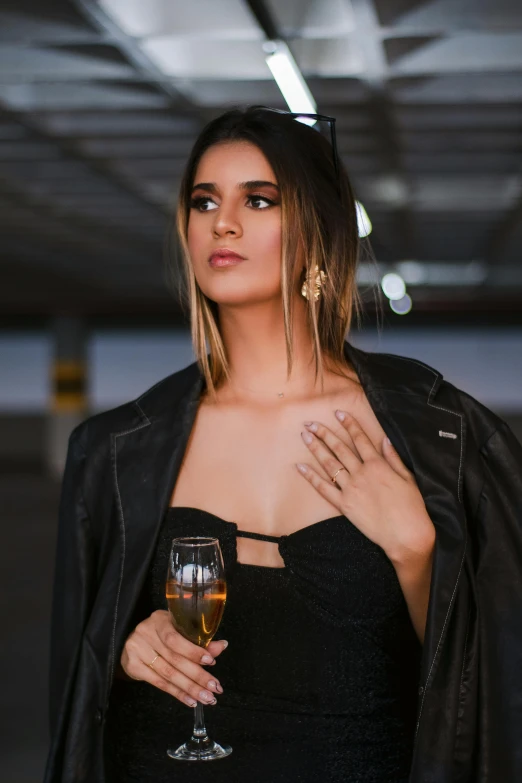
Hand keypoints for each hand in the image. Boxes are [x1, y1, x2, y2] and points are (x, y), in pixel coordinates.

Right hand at [120, 609, 227, 707]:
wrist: (131, 643)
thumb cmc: (160, 635)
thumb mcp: (177, 631)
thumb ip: (198, 640)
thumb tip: (222, 646)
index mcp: (160, 620)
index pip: (175, 638)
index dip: (193, 651)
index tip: (211, 662)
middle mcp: (146, 632)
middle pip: (174, 659)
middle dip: (197, 675)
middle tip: (214, 688)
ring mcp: (137, 649)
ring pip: (168, 673)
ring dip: (190, 688)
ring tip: (206, 698)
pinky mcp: (132, 666)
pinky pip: (158, 683)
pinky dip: (177, 693)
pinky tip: (190, 700)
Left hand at [295, 410, 434, 564]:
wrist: (406, 535)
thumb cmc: (412, 507)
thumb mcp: (407, 478)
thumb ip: (394, 458)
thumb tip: (385, 440)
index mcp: (378, 465)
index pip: (360, 439)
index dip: (349, 424)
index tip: (338, 413)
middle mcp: (362, 473)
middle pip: (339, 448)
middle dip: (324, 433)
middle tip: (311, 423)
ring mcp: (351, 489)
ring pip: (329, 463)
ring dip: (316, 448)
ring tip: (305, 436)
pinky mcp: (344, 505)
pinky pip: (323, 488)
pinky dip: (311, 476)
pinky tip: (300, 466)